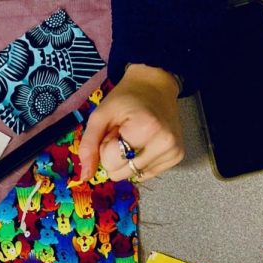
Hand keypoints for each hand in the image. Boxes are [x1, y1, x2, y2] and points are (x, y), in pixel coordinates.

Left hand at [79, 64, 183, 181]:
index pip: (111, 163)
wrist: (155, 86)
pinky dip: (139, 162)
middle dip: (116, 156)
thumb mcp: (100, 116)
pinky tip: (144, 144)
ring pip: (133, 175)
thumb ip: (89, 146)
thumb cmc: (126, 99)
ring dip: (127, 159)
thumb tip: (85, 176)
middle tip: (123, 134)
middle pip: (121, 173)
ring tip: (134, 137)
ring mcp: (173, 151)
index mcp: (146, 129)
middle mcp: (164, 144)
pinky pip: (146, 174)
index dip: (106, 147)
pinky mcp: (177, 156)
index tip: (115, 130)